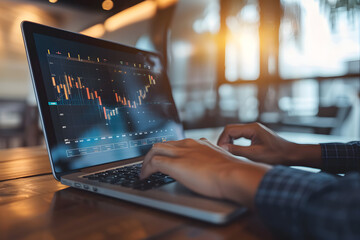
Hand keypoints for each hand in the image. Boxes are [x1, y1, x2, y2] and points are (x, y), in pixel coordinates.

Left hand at [140, 138, 270, 207]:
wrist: (234, 175)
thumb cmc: (232, 172)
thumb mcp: (221, 161)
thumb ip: (212, 161)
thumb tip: (212, 167)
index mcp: (199, 144)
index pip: (177, 144)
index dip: (168, 152)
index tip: (166, 159)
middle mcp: (188, 144)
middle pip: (164, 144)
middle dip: (154, 154)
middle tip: (150, 165)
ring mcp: (181, 153)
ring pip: (155, 149)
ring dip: (147, 161)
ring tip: (144, 172)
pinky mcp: (175, 164)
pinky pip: (154, 163)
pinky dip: (146, 169)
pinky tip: (145, 177)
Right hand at [217, 122, 321, 167]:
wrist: (292, 155)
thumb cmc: (276, 155)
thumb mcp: (255, 155)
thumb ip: (237, 150)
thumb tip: (222, 148)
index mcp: (252, 128)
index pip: (229, 130)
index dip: (222, 140)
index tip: (220, 151)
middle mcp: (252, 127)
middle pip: (231, 129)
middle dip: (224, 140)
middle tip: (222, 152)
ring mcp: (254, 130)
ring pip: (235, 132)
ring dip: (229, 141)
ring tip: (227, 152)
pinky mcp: (256, 135)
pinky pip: (241, 136)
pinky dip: (235, 142)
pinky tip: (235, 151)